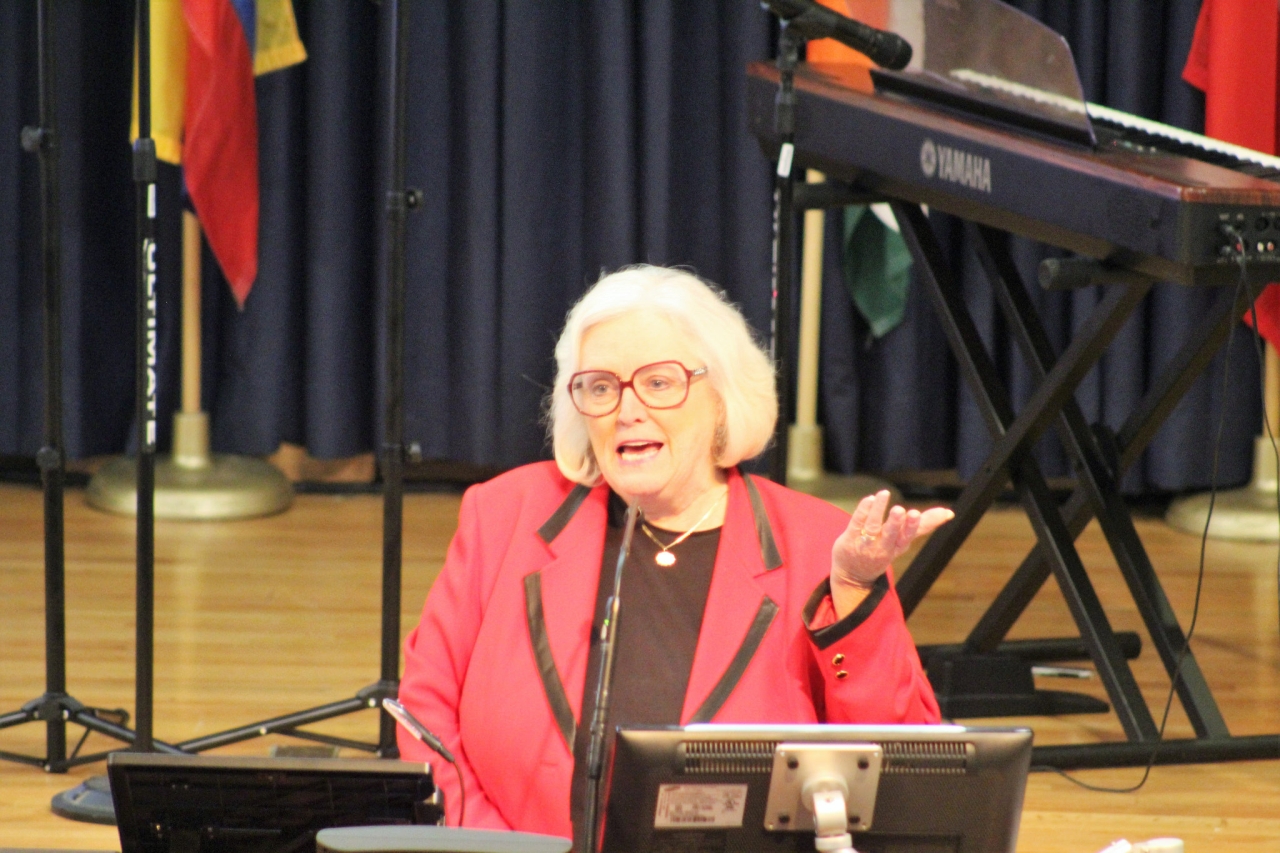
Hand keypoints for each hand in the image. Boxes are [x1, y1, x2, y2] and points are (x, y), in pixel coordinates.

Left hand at [830, 490, 953, 615]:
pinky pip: (856, 523)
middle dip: (896, 522)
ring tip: (883, 494)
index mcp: (899, 546)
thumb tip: (950, 513)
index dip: (912, 526)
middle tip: (900, 510)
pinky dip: (863, 510)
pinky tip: (869, 499)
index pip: (908, 536)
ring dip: (878, 510)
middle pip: (891, 534)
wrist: (853, 574)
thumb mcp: (904, 542)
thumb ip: (924, 526)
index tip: (916, 514)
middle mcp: (883, 546)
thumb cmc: (884, 550)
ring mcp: (866, 543)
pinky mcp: (850, 538)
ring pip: (872, 525)